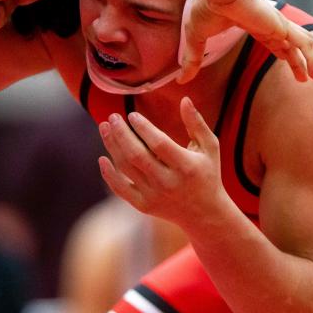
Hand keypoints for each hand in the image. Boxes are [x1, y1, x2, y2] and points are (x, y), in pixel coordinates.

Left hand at [98, 97, 228, 227]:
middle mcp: (168, 182)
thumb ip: (196, 123)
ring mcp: (154, 196)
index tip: (132, 115)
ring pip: (126, 168)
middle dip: (121, 134)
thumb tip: (184, 99)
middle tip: (112, 117)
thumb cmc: (207, 173)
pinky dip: (109, 174)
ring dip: (112, 146)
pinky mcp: (144, 206)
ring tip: (104, 127)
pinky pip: (121, 189)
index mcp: (185, 166)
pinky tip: (102, 158)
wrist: (204, 214)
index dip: (143, 128)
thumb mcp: (209, 147)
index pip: (159, 144)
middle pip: (137, 155)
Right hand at [178, 0, 312, 83]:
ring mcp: (277, 24)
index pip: (277, 44)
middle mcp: (270, 24)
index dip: (287, 57)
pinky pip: (303, 43)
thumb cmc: (205, 6)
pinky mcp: (280, 25)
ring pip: (305, 44)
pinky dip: (311, 57)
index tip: (294, 69)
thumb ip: (193, 59)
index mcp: (255, 24)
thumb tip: (181, 79)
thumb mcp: (196, 38)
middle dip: (308, 62)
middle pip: (296, 45)